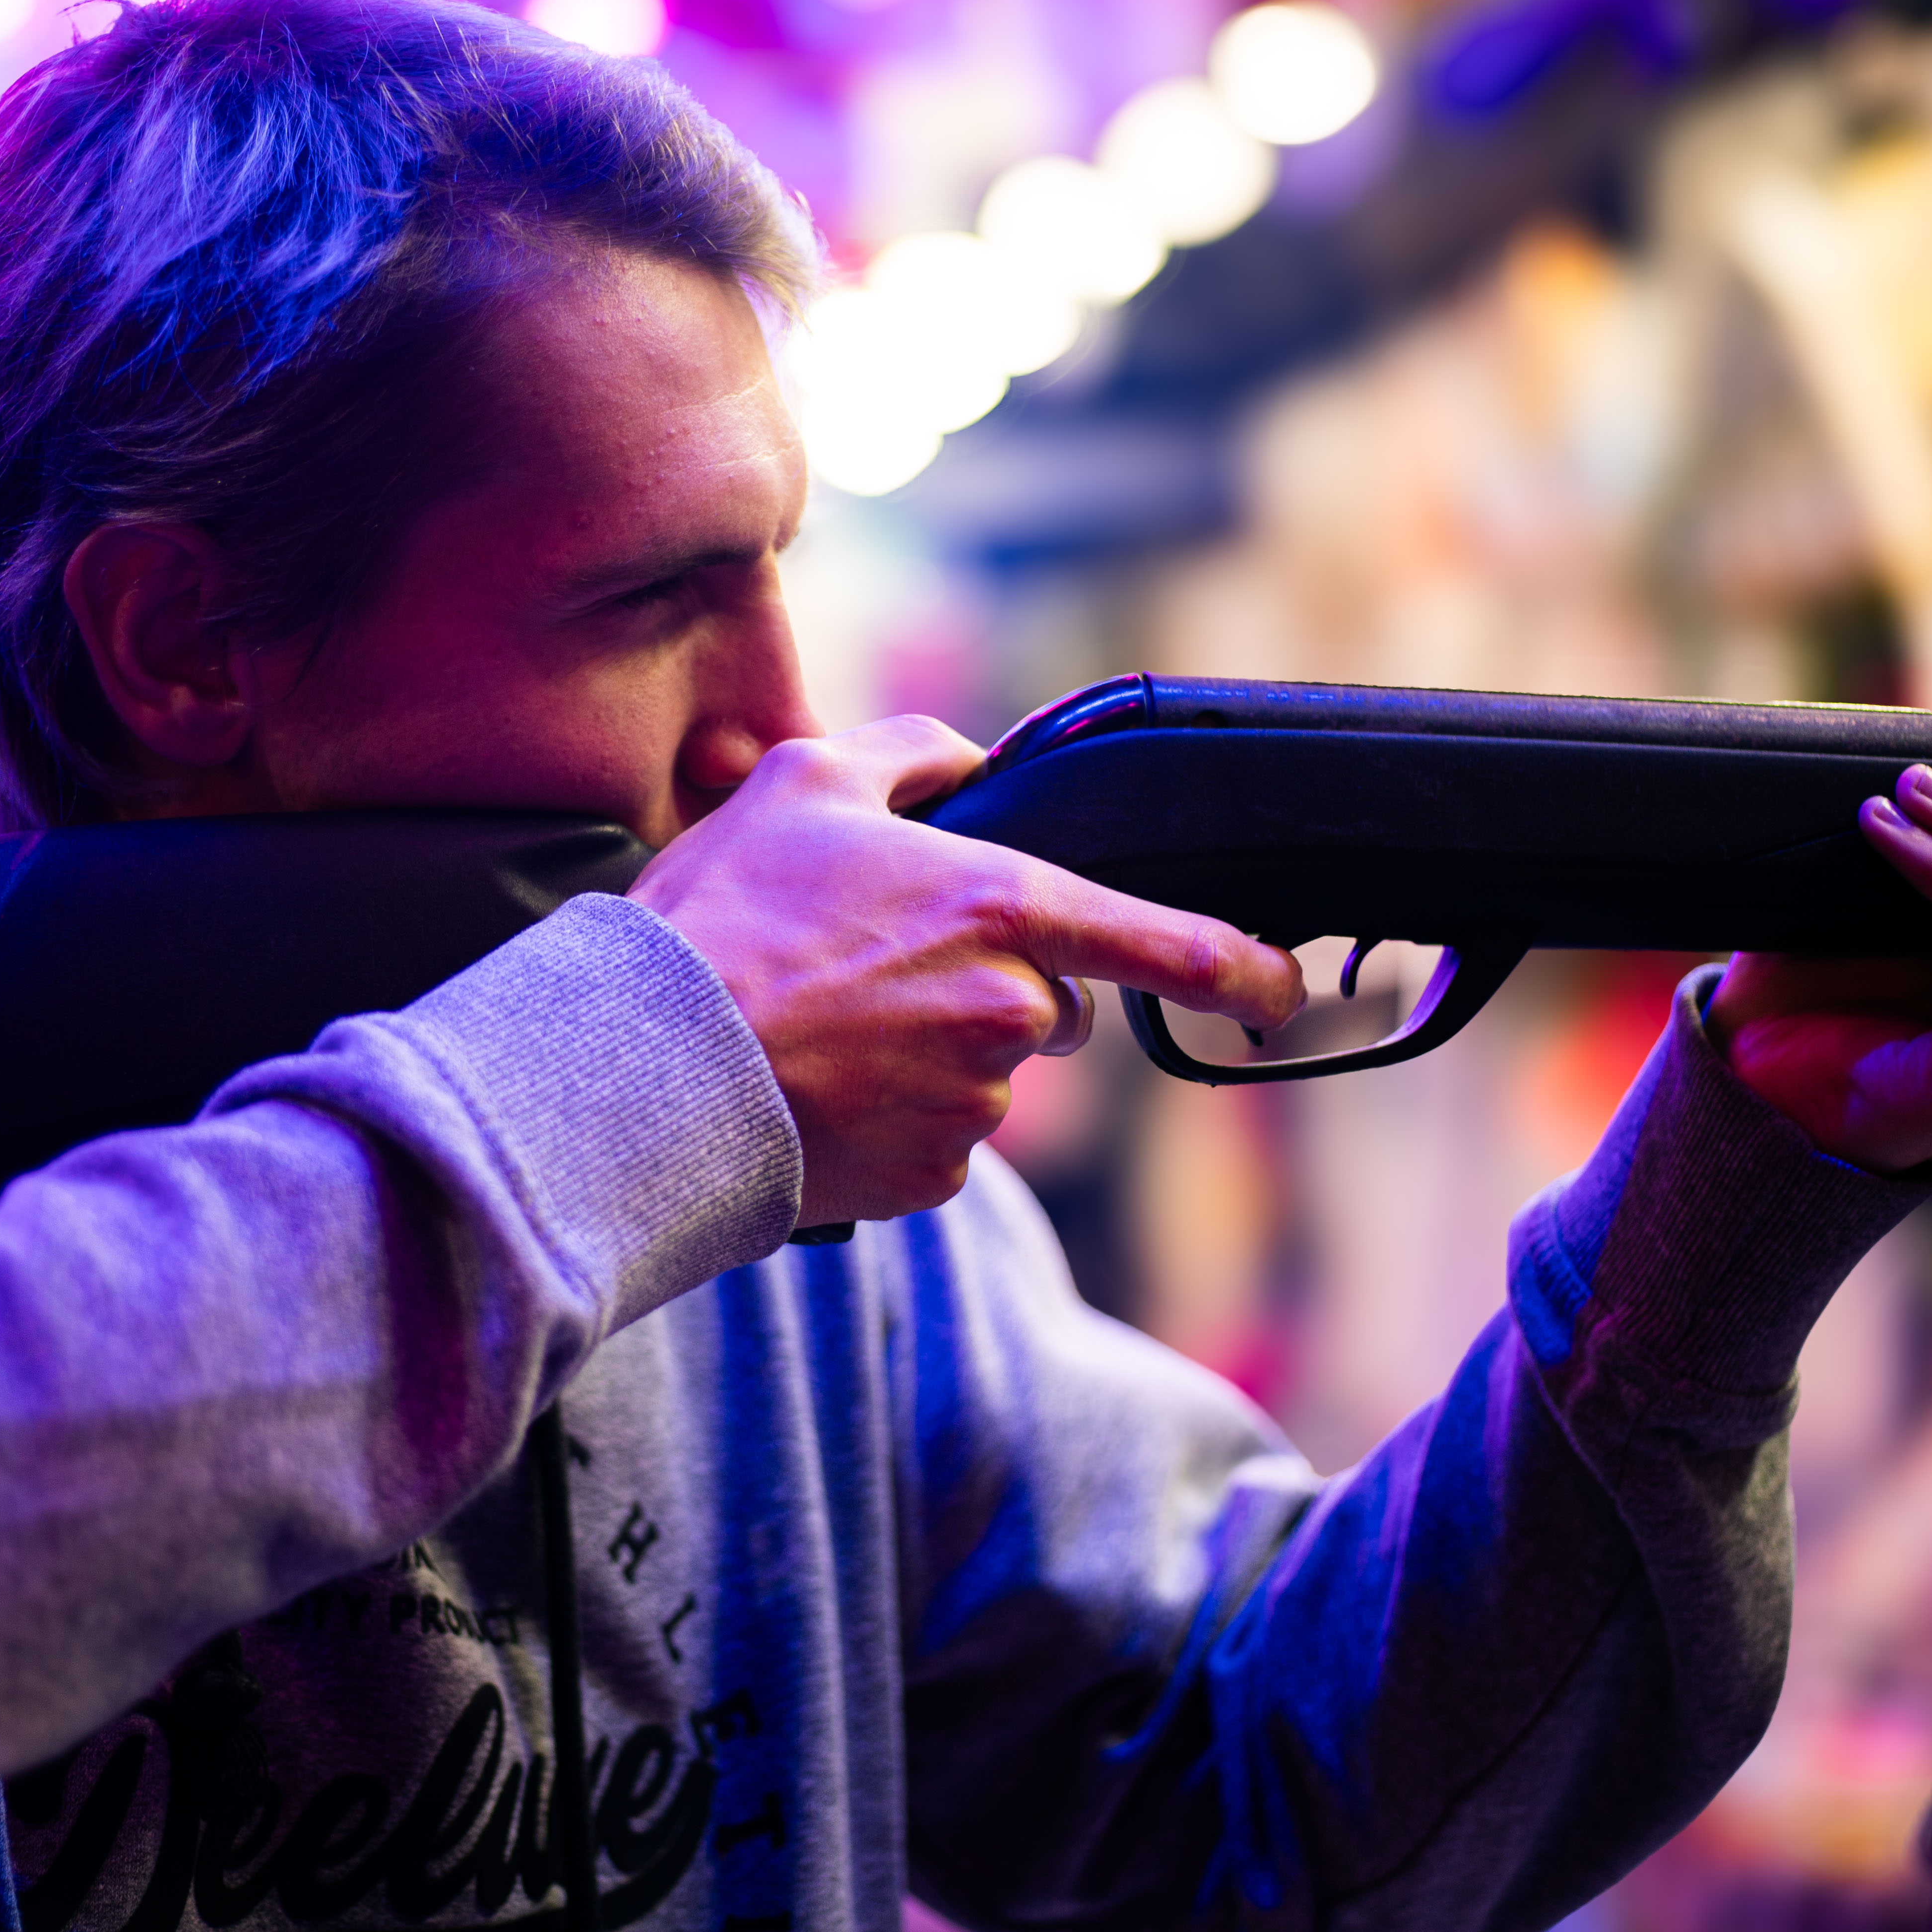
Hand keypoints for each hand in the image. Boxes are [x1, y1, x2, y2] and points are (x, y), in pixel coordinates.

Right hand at [629, 716, 1305, 1226]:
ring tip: (823, 1030)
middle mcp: (1011, 1013)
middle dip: (987, 987)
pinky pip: (941, 1138)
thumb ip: (906, 756)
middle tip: (869, 971)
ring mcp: (977, 1104)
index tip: (1280, 989)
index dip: (1239, 969)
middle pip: (1048, 1003)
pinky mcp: (933, 1175)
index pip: (1165, 943)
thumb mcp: (803, 785)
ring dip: (930, 1052)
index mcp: (1002, 908)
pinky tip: (822, 1088)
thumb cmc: (722, 919)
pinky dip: (894, 1116)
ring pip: (987, 1072)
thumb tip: (964, 756)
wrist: (651, 1068)